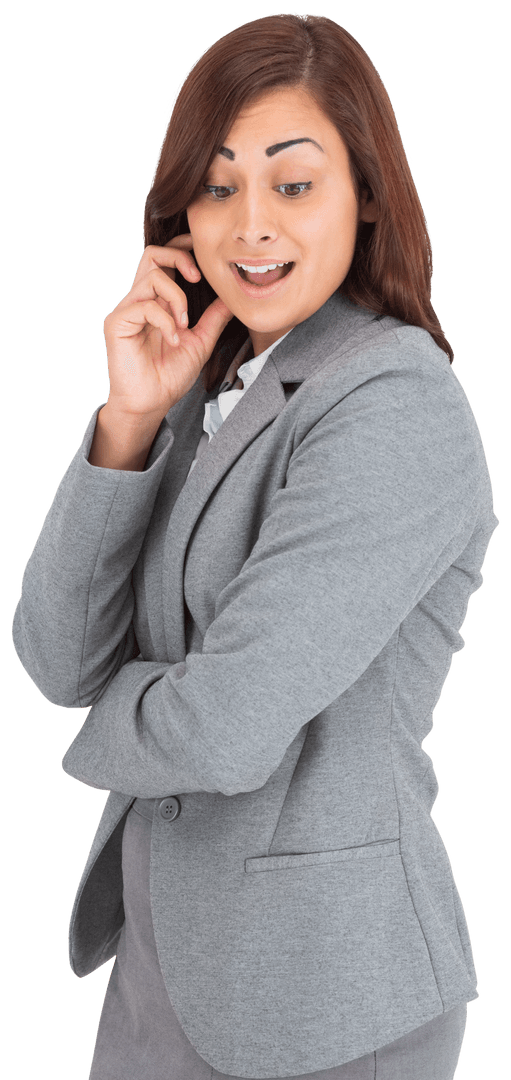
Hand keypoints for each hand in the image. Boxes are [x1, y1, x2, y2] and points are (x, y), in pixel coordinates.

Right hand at [102, 234, 233, 422]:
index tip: (205, 264)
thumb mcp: (201, 341)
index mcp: (157, 301)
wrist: (151, 403)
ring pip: (152, 276)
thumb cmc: (169, 375)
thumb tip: (232, 296)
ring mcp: (127, 309)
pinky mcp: (117, 322)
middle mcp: (140, 300)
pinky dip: (165, 321)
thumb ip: (214, 317)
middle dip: (179, 257)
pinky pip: (144, 305)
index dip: (183, 250)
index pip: (165, 259)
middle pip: (152, 253)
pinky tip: (173, 340)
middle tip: (197, 278)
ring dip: (176, 297)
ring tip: (184, 324)